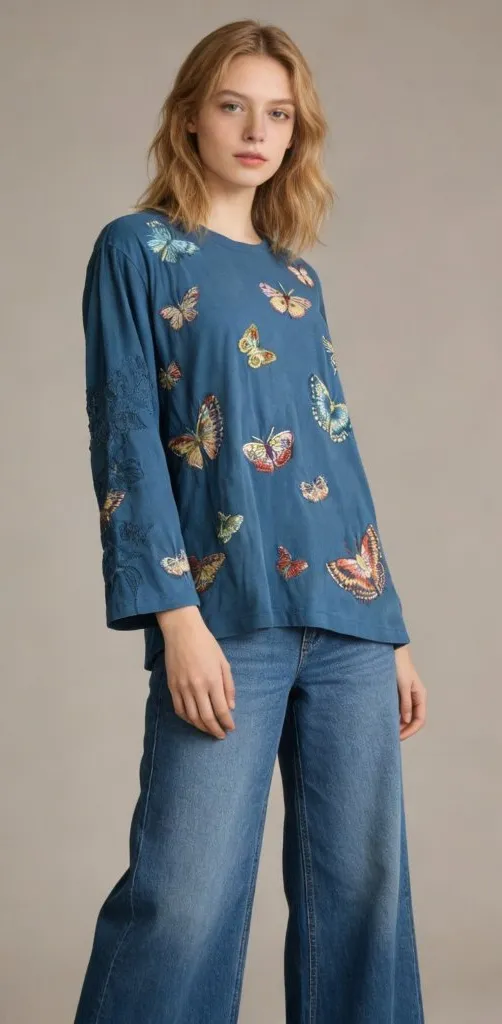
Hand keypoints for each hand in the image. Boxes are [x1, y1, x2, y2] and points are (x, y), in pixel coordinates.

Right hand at [156, 606, 235, 738]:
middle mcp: (196, 687)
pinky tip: (194, 721)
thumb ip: (228, 686)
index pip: (221, 710)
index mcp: (212, 680)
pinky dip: (187, 719)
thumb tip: (230, 707)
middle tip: (221, 735)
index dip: (227, 722)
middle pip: (206, 717)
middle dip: (215, 730)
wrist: (182, 632)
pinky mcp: (171, 686)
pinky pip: (178, 709)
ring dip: (201, 727)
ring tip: (209, 730)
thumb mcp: (223, 662)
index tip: (231, 728)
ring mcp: (182, 688)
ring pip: (192, 717)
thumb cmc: (206, 644)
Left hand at [394, 645, 426, 740]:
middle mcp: (415, 697)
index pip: (419, 719)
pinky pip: (399, 708)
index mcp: (420, 696)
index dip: (410, 731)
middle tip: (391, 738)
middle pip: (413, 720)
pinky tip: (385, 719)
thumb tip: (406, 721)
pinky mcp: (398, 692)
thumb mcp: (403, 685)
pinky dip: (394, 716)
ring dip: (399, 724)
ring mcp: (407, 695)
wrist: (392, 651)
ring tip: (387, 731)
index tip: (398, 737)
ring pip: (406, 715)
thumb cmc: (399, 665)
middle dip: (404, 730)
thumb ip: (405, 703)